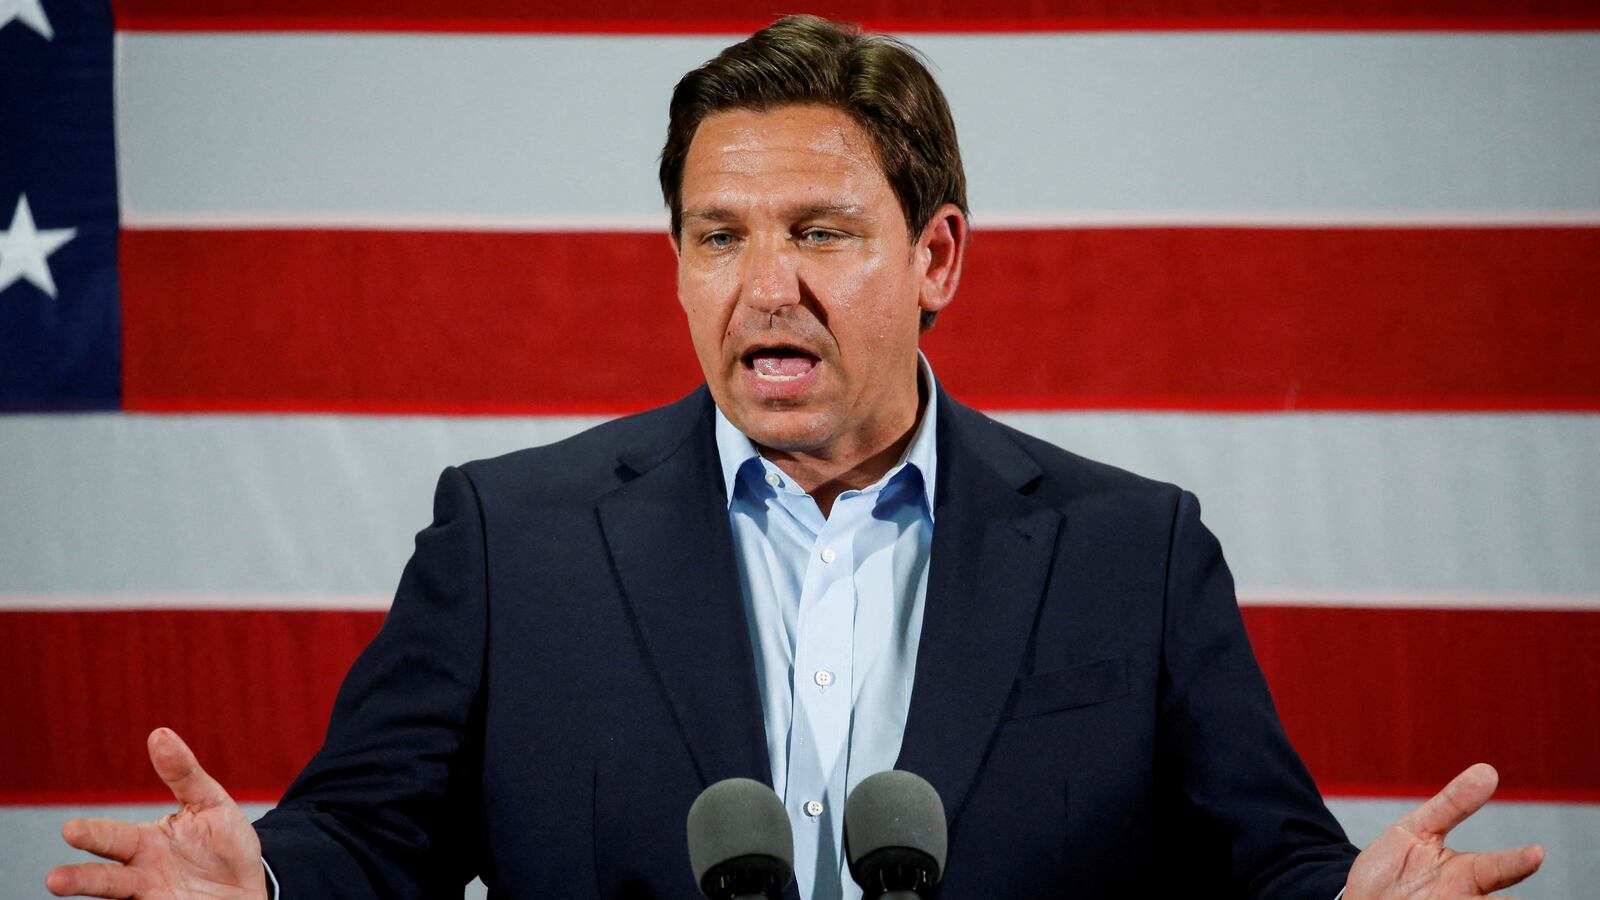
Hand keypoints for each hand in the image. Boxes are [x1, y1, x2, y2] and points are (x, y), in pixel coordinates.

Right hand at [46, 728, 268, 898]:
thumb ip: (185, 774)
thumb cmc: (224, 844)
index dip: (92, 834)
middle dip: (80, 879)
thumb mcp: (210, 804)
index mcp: (146, 842)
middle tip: (55, 879)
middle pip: (105, 877)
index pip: (113, 837)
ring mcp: (152, 897)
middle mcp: (141, 873)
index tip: (70, 830)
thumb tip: (160, 733)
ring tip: (63, 891)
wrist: (249, 887)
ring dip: (91, 895)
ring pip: (116, 897)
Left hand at [1345, 763, 1543, 898]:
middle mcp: (1463, 898)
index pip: (1500, 866)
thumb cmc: (1391, 866)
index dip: (1519, 861)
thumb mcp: (1417, 828)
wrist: (1358, 899)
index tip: (1537, 852)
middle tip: (1519, 898)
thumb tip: (1488, 771)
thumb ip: (1451, 805)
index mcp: (1466, 873)